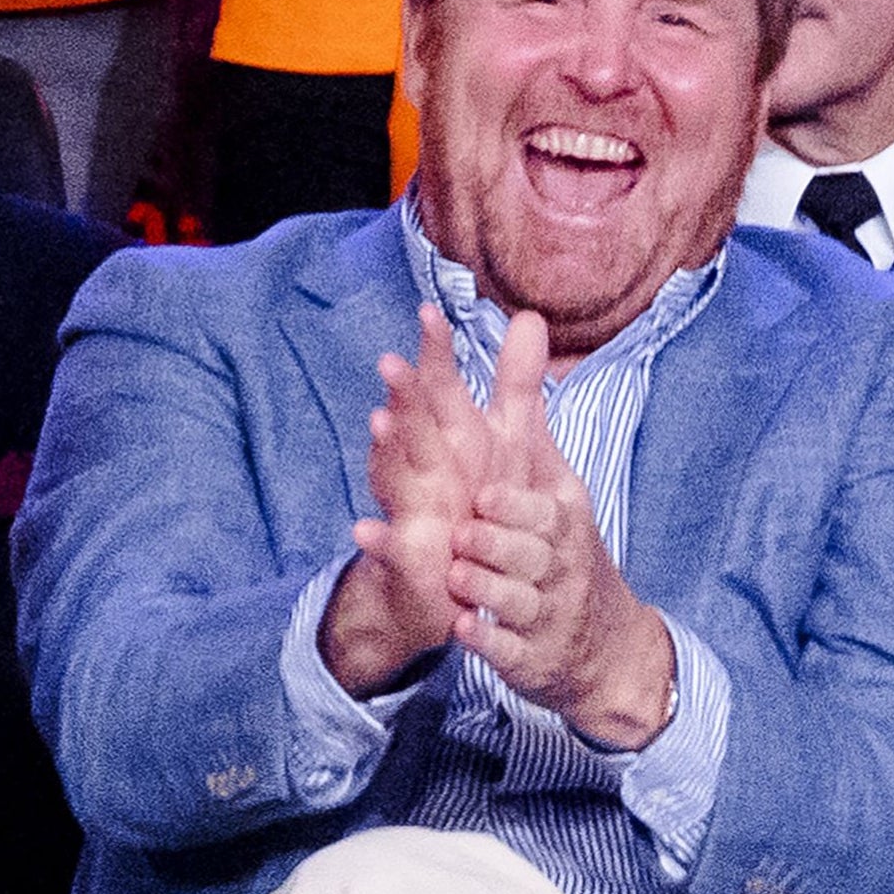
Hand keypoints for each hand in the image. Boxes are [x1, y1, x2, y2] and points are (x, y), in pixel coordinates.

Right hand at [320, 306, 497, 693]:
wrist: (444, 581)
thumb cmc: (473, 498)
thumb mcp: (504, 441)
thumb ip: (515, 383)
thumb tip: (530, 316)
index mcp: (449, 437)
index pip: (439, 388)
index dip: (435, 353)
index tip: (431, 312)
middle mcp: (422, 465)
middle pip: (413, 424)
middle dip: (404, 394)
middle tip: (392, 360)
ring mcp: (409, 507)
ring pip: (393, 476)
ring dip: (384, 452)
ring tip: (378, 422)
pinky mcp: (405, 556)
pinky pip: (388, 547)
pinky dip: (376, 540)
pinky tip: (363, 530)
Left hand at [444, 310, 676, 749]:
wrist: (603, 641)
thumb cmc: (560, 539)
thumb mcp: (548, 469)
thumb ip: (525, 400)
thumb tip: (523, 316)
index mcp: (561, 516)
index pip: (539, 506)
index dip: (511, 502)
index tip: (483, 493)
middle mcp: (559, 563)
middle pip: (528, 551)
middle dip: (496, 543)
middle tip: (464, 533)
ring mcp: (546, 613)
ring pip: (515, 598)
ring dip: (485, 587)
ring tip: (456, 575)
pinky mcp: (530, 655)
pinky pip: (507, 648)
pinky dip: (487, 641)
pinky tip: (462, 630)